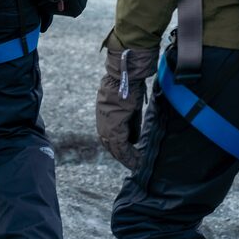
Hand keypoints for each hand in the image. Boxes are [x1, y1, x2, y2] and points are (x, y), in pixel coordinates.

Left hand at [96, 45, 158, 169]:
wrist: (126, 75)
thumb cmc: (129, 85)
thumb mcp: (130, 107)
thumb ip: (130, 123)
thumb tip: (134, 139)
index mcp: (104, 113)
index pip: (110, 135)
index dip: (119, 146)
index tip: (128, 154)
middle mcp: (102, 120)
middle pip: (110, 144)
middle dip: (121, 155)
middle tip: (132, 163)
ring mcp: (106, 123)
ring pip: (114, 147)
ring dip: (125, 157)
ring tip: (136, 164)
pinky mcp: (113, 125)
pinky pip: (120, 145)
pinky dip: (128, 154)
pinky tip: (137, 160)